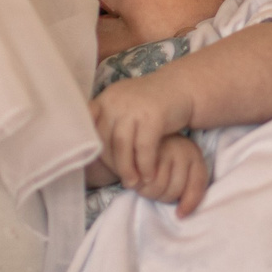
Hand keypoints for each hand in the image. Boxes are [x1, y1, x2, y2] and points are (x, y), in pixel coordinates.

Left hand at [90, 76, 194, 195]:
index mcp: (106, 98)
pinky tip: (149, 176)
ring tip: (133, 183)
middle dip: (112, 164)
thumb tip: (92, 151)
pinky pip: (144, 148)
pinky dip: (146, 165)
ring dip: (127, 169)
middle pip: (105, 140)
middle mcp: (115, 100)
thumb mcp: (126, 106)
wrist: (182, 88)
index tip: (96, 164)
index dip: (89, 147)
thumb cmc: (151, 104)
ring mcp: (134, 107)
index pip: (88, 126)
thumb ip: (109, 122)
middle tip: (121, 179)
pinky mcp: (154, 116)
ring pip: (122, 146)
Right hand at [132, 133, 210, 214]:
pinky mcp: (140, 151)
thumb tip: (181, 214)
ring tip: (144, 185)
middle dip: (162, 197)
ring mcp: (161, 147)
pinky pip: (140, 180)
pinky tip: (134, 179)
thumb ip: (187, 188)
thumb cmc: (161, 159)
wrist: (135, 137)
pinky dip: (135, 186)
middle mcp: (180, 148)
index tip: (180, 214)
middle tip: (155, 190)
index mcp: (193, 154)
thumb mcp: (180, 170)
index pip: (197, 185)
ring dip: (147, 192)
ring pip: (156, 187)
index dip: (189, 203)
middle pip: (174, 191)